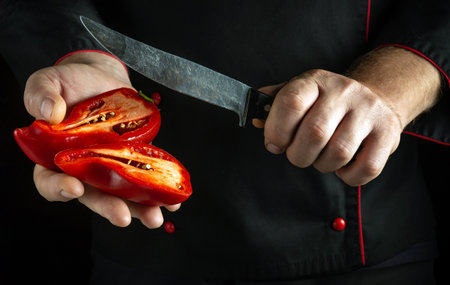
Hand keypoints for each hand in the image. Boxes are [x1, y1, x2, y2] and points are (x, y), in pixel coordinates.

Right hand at [25, 51, 179, 227]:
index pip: (49, 181)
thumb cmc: (70, 82)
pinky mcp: (133, 159)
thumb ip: (41, 95)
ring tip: (155, 218)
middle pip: (92, 196)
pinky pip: (145, 179)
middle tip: (123, 217)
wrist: (102, 78)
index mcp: (54, 156)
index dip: (58, 189)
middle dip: (108, 207)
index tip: (75, 188)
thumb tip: (49, 114)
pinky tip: (172, 201)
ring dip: (139, 209)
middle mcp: (84, 167)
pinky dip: (159, 192)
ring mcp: (110, 166)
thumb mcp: (48, 82)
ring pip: (122, 195)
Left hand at [256, 47, 440, 185]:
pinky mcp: (388, 134)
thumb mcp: (300, 92)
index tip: (275, 143)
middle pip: (314, 133)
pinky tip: (342, 166)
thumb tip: (254, 119)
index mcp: (315, 81)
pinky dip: (348, 176)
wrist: (376, 96)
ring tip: (321, 157)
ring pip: (339, 153)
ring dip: (322, 165)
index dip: (276, 130)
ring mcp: (369, 112)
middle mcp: (344, 92)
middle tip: (298, 155)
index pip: (291, 102)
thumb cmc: (327, 101)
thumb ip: (275, 105)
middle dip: (298, 155)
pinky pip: (366, 168)